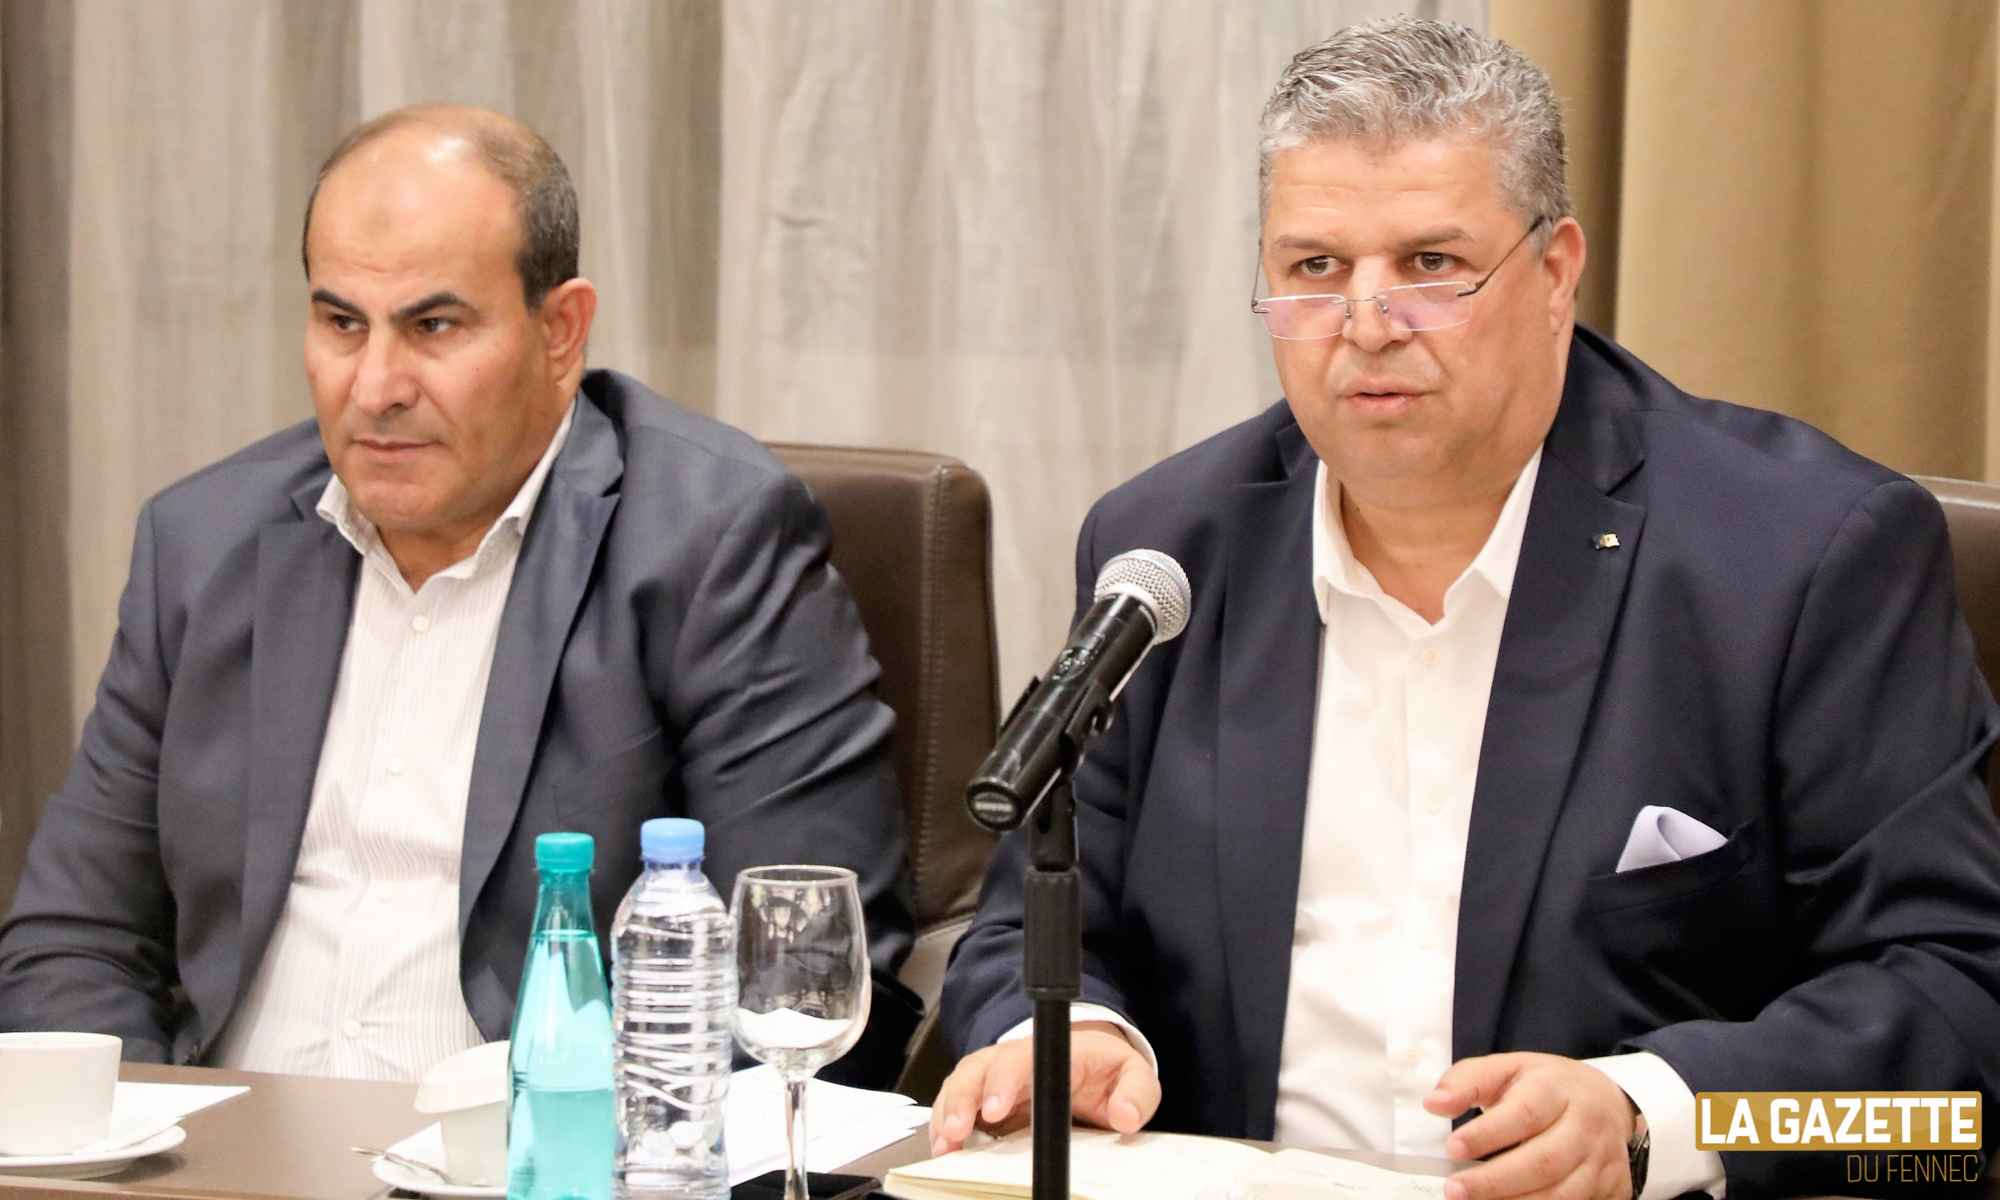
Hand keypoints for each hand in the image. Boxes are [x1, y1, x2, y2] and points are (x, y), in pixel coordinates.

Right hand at [927, 1021, 1160, 1155]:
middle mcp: (1012, 1060)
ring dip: (947, 1113)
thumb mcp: (1132, 1073)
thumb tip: (1126, 1115)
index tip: (996, 1109)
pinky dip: (943, 1123)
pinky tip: (942, 1146)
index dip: (1002, 1082)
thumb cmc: (1104, 1066)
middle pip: (977, 1070)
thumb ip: (1136, 1092)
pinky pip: (954, 1104)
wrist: (1087, 1057)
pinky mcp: (982, 1097)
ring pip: (959, 1085)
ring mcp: (993, 1077)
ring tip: (944, 1145)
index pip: (1019, 1060)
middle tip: (957, 1132)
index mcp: (1048, 1052)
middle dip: (962, 1100)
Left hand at [1423, 1052, 1637, 1199]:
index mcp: (1558, 1089)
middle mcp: (1586, 1126)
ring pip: (1563, 1193)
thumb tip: (1433, 1104)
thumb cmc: (1545, 1086)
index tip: (1453, 1147)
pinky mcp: (1613, 1189)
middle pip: (1544, 1161)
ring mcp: (1602, 1161)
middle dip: (1496, 1181)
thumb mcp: (1508, 1069)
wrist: (1608, 1101)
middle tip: (1454, 1190)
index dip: (1488, 1134)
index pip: (1524, 1113)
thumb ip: (1467, 1081)